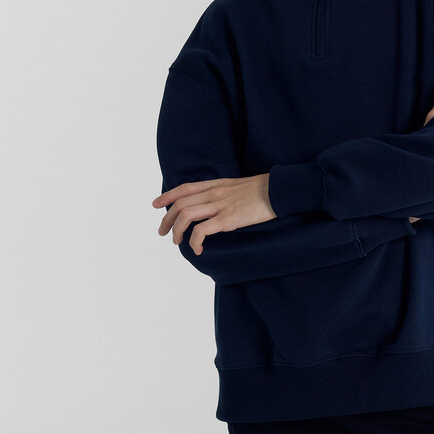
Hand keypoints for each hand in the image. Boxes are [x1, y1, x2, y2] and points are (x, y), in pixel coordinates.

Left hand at [153, 173, 275, 254]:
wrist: (277, 190)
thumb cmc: (262, 190)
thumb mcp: (237, 186)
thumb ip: (222, 193)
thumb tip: (213, 205)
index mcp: (216, 184)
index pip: (184, 188)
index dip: (167, 196)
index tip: (156, 204)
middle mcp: (214, 193)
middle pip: (180, 204)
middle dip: (167, 219)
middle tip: (163, 233)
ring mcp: (220, 205)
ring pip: (186, 216)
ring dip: (177, 231)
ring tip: (176, 242)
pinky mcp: (228, 219)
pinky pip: (202, 230)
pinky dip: (195, 241)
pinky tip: (198, 249)